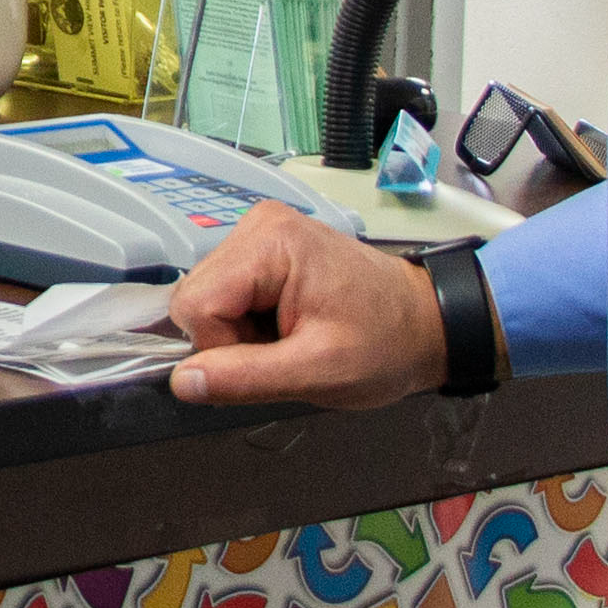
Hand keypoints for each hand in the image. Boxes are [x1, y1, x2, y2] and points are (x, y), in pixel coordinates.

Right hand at [165, 203, 445, 410]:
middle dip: (230, 341)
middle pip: (196, 299)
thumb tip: (182, 382)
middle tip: (284, 351)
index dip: (220, 349)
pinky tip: (285, 326)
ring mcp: (260, 233)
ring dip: (239, 334)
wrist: (425, 324)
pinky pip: (225, 295)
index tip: (269, 361)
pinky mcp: (264, 249)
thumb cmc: (386, 343)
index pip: (196, 305)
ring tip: (290, 338)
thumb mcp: (319, 372)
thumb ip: (246, 378)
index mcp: (271, 242)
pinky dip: (248, 323)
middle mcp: (259, 226)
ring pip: (206, 300)